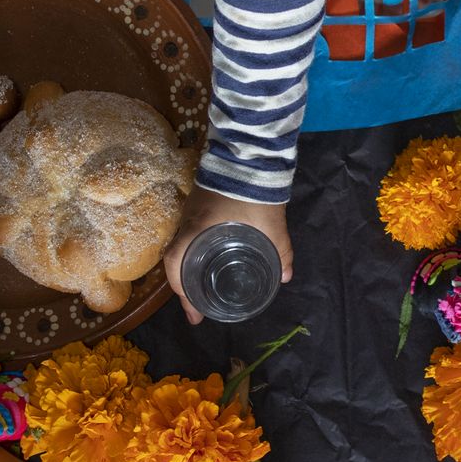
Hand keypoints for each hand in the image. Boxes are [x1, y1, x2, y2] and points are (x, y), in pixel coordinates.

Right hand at [163, 187, 292, 323]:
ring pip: (183, 243)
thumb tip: (286, 277)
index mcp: (198, 228)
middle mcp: (188, 219)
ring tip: (201, 285)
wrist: (250, 151)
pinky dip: (195, 248)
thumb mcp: (271, 225)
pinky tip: (209, 256)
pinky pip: (191, 231)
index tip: (193, 310)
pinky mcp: (200, 198)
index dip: (180, 289)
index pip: (175, 262)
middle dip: (184, 284)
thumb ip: (280, 251)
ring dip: (188, 265)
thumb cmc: (254, 191)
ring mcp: (192, 207)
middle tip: (197, 306)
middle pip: (176, 257)